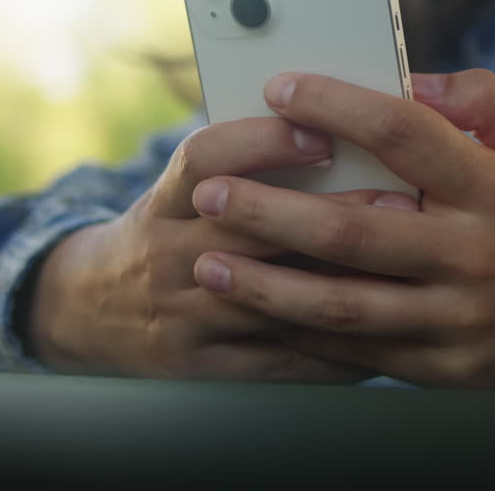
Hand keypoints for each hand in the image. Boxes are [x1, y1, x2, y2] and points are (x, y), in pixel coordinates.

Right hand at [27, 116, 377, 381]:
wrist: (89, 310)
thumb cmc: (169, 231)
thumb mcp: (182, 190)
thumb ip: (242, 163)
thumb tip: (339, 126)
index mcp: (165, 201)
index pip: (205, 159)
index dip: (263, 142)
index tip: (323, 131)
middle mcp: (167, 255)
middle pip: (251, 230)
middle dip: (333, 213)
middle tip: (402, 200)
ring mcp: (182, 316)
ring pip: (271, 299)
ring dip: (342, 282)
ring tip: (405, 268)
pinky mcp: (201, 368)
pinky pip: (280, 360)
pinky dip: (335, 349)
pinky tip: (385, 331)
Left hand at [190, 70, 494, 390]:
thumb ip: (488, 102)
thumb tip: (415, 81)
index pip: (405, 134)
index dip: (336, 105)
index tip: (282, 89)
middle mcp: (477, 255)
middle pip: (355, 230)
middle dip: (273, 210)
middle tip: (215, 192)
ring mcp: (463, 321)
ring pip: (346, 306)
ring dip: (269, 285)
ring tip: (213, 264)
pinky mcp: (454, 370)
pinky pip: (366, 354)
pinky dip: (309, 335)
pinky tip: (266, 315)